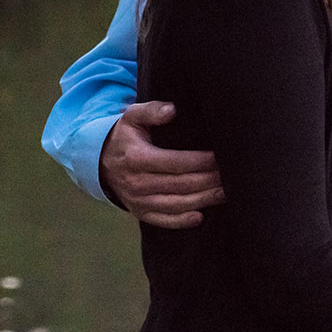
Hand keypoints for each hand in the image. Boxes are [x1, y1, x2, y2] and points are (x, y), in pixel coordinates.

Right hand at [98, 100, 223, 228]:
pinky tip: (200, 216)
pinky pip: (163, 221)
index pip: (176, 162)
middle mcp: (137, 182)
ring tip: (224, 193)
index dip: (200, 161)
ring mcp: (138, 201)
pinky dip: (182, 221)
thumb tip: (171, 110)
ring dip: (202, 200)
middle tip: (231, 176)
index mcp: (137, 158)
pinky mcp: (140, 213)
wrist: (100, 161)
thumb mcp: (132, 117)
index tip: (220, 157)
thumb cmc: (125, 136)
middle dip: (208, 181)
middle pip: (180, 184)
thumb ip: (151, 110)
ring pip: (176, 204)